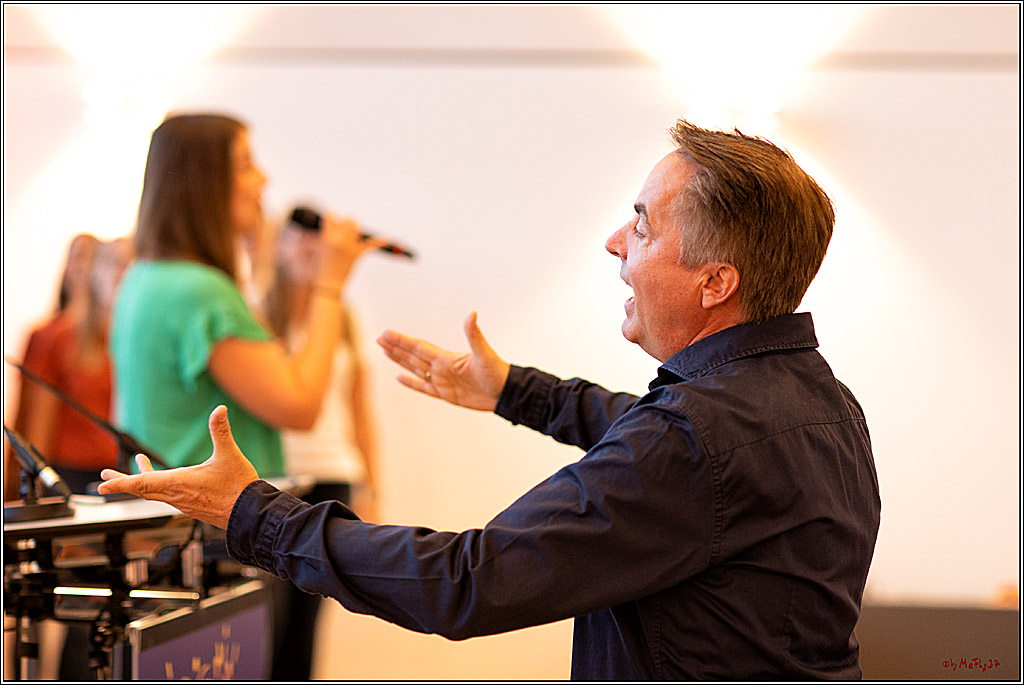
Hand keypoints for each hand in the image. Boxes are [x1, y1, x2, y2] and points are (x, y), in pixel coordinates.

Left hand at [96, 406, 258, 528]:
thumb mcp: (228, 455)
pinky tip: (165, 481)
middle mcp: (176, 496)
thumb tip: (219, 410)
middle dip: (123, 481)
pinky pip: (166, 496)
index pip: (141, 483)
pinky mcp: (192, 507)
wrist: (250, 514)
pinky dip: (157, 487)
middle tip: (105, 477)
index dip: (120, 482)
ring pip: (153, 493)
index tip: (103, 483)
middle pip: (141, 489)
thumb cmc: (239, 488)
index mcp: (179, 483)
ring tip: (134, 469)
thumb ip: (221, 431)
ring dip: (140, 482)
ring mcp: (183, 503)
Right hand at [317, 213, 384, 289]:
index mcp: (326, 236)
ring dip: (356, 227)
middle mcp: (338, 239)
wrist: (329, 284)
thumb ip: (327, 236)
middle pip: (348, 221)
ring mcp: (349, 246)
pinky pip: (372, 245)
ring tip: (354, 231)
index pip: (331, 216)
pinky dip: (381, 242)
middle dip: (348, 222)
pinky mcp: (357, 254)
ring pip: (356, 226)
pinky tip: (388, 240)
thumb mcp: (320, 248)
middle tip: (347, 227)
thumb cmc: (323, 268)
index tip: (334, 216)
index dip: (333, 216)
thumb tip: (335, 225)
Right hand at [377, 312, 510, 411]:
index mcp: (447, 358)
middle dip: (396, 347)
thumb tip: (472, 313)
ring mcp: (442, 381)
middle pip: (413, 356)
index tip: (386, 333)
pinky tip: (399, 377)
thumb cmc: (497, 372)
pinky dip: (411, 382)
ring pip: (415, 369)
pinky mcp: (446, 395)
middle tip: (378, 339)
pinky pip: (423, 388)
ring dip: (400, 360)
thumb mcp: (484, 353)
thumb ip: (474, 334)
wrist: (505, 393)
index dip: (402, 340)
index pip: (419, 347)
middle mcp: (441, 368)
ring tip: (385, 352)